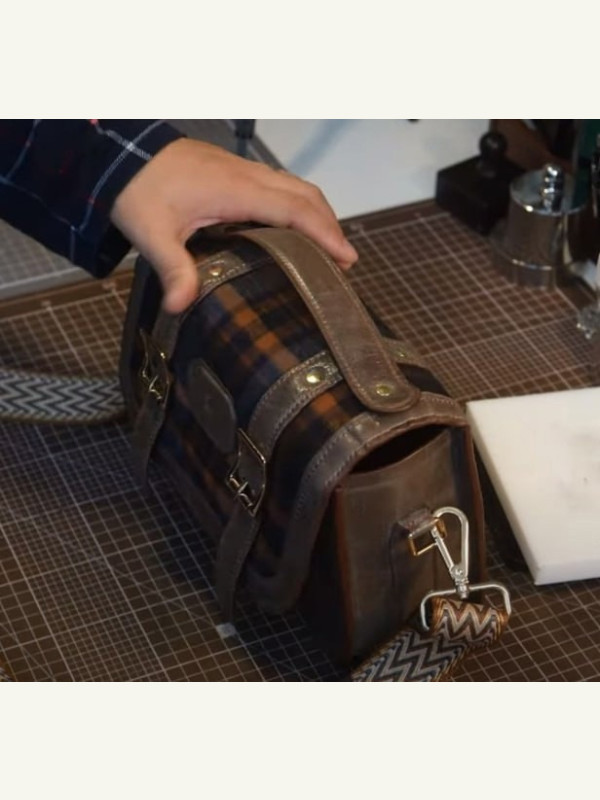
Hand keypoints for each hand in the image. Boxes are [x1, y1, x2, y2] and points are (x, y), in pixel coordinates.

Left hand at [110, 138, 357, 313]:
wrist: (120, 152)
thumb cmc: (138, 189)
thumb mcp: (152, 232)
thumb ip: (173, 268)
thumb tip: (180, 306)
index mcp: (235, 190)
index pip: (294, 210)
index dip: (323, 233)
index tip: (345, 257)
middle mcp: (247, 176)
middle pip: (305, 195)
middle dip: (330, 226)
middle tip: (344, 261)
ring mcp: (243, 170)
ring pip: (295, 186)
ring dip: (317, 213)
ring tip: (327, 247)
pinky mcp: (235, 172)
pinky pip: (280, 185)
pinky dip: (299, 205)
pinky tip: (293, 228)